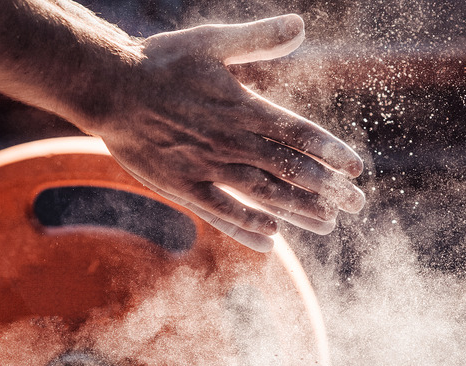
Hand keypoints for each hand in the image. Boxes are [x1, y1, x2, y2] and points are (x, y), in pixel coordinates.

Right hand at [94, 14, 365, 251]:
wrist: (109, 88)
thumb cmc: (161, 62)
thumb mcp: (211, 40)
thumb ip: (257, 39)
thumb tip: (300, 25)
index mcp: (242, 107)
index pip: (298, 133)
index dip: (329, 151)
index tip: (356, 168)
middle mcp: (231, 142)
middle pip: (289, 170)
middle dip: (327, 188)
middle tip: (357, 205)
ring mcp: (207, 168)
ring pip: (262, 195)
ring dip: (298, 211)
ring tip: (328, 225)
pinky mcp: (183, 186)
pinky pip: (221, 212)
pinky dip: (247, 227)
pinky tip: (271, 241)